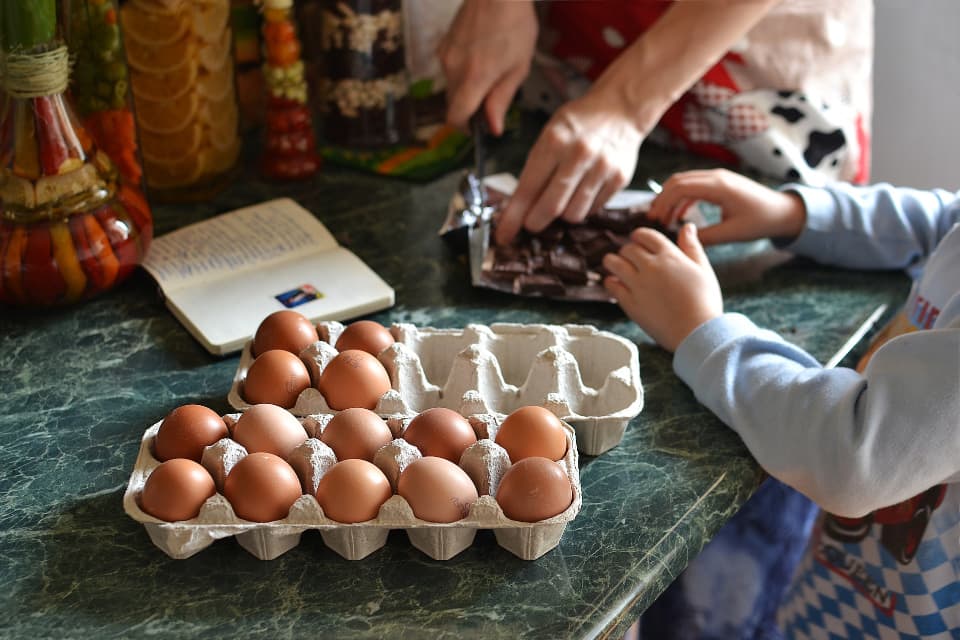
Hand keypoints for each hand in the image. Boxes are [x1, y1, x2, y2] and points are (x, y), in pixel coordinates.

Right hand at [437, 0, 537, 134]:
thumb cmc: (515, 24)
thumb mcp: (519, 66)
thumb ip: (502, 99)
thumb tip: (493, 127)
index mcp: (474, 78)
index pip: (455, 117)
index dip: (465, 128)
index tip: (478, 127)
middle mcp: (453, 69)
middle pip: (453, 104)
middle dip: (470, 107)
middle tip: (493, 96)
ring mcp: (445, 55)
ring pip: (451, 86)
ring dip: (467, 88)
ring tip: (491, 69)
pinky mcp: (443, 45)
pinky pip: (450, 69)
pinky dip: (462, 72)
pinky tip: (481, 56)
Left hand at [494, 91, 643, 244]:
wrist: (620, 108)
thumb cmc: (577, 124)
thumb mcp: (549, 135)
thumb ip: (535, 169)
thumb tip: (518, 209)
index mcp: (554, 141)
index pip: (528, 189)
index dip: (513, 217)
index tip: (503, 235)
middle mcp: (579, 155)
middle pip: (551, 208)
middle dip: (535, 222)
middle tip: (531, 224)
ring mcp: (602, 168)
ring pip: (573, 214)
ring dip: (562, 215)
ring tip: (562, 199)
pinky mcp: (619, 179)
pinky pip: (593, 210)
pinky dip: (583, 207)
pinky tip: (582, 191)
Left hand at [603, 224, 721, 351]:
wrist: (697, 332)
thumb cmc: (705, 302)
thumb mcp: (703, 269)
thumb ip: (692, 246)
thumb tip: (687, 226)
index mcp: (669, 256)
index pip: (645, 235)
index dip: (639, 236)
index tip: (638, 241)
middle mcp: (651, 267)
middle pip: (627, 248)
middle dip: (628, 251)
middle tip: (630, 258)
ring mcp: (638, 284)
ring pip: (613, 263)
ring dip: (612, 262)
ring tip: (616, 267)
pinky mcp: (629, 303)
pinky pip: (611, 285)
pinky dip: (610, 282)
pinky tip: (616, 284)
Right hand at [647, 169, 806, 245]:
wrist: (783, 211)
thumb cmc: (761, 221)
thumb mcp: (732, 233)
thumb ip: (705, 237)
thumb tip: (681, 240)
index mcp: (719, 187)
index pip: (681, 187)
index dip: (663, 202)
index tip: (655, 220)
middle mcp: (717, 177)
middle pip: (678, 180)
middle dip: (662, 198)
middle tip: (653, 219)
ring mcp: (718, 177)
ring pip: (684, 181)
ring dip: (670, 197)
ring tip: (662, 218)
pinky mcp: (720, 183)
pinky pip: (694, 186)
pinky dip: (682, 198)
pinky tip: (679, 215)